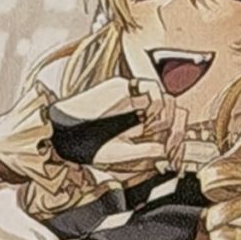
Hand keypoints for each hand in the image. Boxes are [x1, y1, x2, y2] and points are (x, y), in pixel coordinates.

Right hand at [51, 75, 186, 181]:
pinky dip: (155, 104)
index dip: (177, 136)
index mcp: (140, 124)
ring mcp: (132, 95)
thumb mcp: (121, 154)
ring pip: (166, 97)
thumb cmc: (88, 145)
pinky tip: (145, 119)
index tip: (173, 150)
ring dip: (165, 116)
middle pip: (173, 109)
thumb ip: (143, 152)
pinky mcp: (122, 86)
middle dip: (176, 128)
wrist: (63, 132)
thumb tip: (164, 151)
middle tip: (165, 141)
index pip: (170, 124)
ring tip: (152, 130)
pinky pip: (150, 88)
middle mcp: (139, 108)